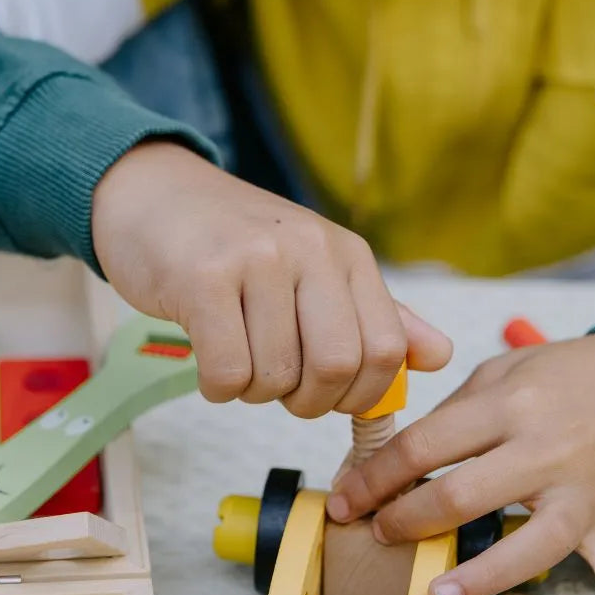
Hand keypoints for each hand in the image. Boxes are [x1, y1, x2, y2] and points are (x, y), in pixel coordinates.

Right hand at [91, 141, 451, 414]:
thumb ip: (379, 314)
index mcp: (346, 253)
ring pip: (277, 377)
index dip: (362, 394)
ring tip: (238, 358)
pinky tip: (209, 359)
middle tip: (280, 389)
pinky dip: (219, 388)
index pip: (387, 348)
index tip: (331, 397)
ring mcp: (256, 261)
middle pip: (338, 367)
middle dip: (309, 402)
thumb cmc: (234, 241)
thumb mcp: (315, 268)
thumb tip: (441, 356)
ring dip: (255, 392)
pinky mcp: (202, 279)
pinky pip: (227, 373)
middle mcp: (310, 251)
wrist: (154, 192)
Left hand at [325, 333, 594, 594]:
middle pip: (462, 494)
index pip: (426, 445)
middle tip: (378, 534)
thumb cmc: (574, 373)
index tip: (348, 499)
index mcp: (511, 404)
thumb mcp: (507, 368)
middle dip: (408, 520)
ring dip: (482, 577)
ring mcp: (588, 495)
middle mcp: (547, 450)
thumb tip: (407, 454)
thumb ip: (459, 409)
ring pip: (531, 546)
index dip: (376, 476)